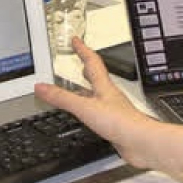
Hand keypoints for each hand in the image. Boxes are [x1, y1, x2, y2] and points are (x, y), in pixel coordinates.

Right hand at [35, 39, 163, 168]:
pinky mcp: (114, 124)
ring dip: (88, 87)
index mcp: (103, 86)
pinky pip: (99, 110)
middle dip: (86, 65)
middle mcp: (109, 95)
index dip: (82, 49)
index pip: (92, 61)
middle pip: (97, 75)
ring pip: (97, 93)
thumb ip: (62, 98)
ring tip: (79, 85)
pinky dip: (91, 107)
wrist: (141, 142)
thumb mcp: (84, 107)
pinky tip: (89, 113)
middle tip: (79, 58)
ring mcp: (112, 109)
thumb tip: (41, 87)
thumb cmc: (120, 122)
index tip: (76, 40)